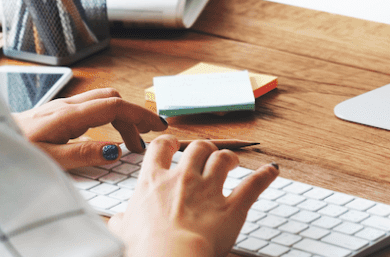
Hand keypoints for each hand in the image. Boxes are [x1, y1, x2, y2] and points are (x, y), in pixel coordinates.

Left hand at [12, 87, 166, 169]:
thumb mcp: (50, 159)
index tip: (158, 128)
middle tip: (144, 141)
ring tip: (129, 142)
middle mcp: (67, 105)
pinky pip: (89, 107)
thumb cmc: (15, 150)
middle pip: (111, 99)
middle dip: (133, 116)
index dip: (139, 114)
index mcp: (69, 115)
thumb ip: (83, 154)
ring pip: (101, 100)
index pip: (115, 106)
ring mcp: (60, 106)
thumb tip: (115, 150)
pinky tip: (104, 136)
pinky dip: (106, 117)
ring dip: (120, 116)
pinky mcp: (55, 112)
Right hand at [109, 136, 277, 256]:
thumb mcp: (123, 232)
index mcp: (153, 182)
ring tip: (233, 161)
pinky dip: (265, 176)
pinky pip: (253, 185)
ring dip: (230, 158)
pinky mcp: (231, 207)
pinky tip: (272, 170)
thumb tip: (117, 222)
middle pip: (197, 147)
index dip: (170, 143)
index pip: (161, 147)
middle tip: (207, 155)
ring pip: (223, 159)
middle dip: (204, 148)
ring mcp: (208, 190)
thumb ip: (122, 222)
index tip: (174, 145)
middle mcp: (182, 178)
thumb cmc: (144, 248)